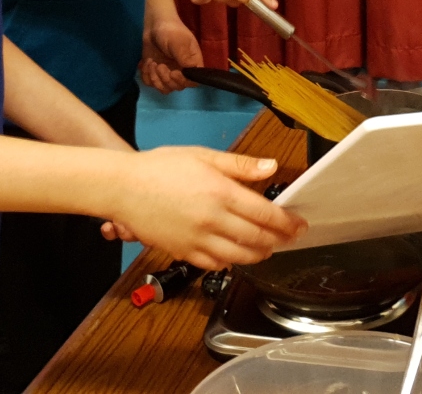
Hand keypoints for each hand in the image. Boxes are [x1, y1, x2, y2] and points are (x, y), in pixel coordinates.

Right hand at [104, 147, 304, 269]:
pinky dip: (231, 263)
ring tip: (267, 249)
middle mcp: (213, 219)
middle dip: (278, 241)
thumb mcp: (203, 156)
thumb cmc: (160, 167)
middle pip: (257, 238)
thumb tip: (270, 167)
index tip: (299, 225)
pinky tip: (236, 256)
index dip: (287, 223)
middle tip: (290, 238)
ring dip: (259, 255)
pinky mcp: (183, 251)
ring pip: (239, 256)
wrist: (122, 187)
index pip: (266, 214)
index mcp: (221, 192)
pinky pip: (214, 264)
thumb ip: (239, 165)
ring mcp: (197, 239)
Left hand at [140, 18, 202, 92]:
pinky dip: (146, 76)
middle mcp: (181, 71)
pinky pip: (151, 83)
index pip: (192, 81)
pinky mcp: (155, 73)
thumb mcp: (178, 41)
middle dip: (165, 79)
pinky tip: (146, 63)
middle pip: (177, 87)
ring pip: (164, 88)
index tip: (173, 72)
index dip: (183, 81)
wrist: (154, 24)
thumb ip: (184, 56)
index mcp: (192, 64)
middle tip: (159, 65)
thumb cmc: (170, 30)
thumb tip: (190, 70)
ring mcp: (168, 73)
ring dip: (155, 79)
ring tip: (151, 63)